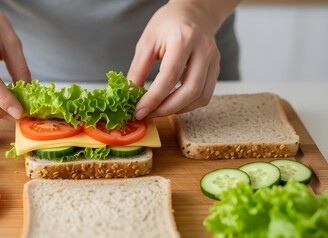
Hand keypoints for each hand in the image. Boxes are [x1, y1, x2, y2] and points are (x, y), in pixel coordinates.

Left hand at [128, 0, 236, 119]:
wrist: (193, 13)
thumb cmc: (168, 24)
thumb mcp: (146, 42)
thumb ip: (138, 70)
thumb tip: (130, 96)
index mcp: (183, 39)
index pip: (169, 77)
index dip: (153, 99)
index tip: (139, 111)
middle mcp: (203, 50)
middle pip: (190, 91)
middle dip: (167, 109)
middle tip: (149, 114)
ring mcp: (213, 60)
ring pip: (201, 97)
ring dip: (178, 110)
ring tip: (159, 110)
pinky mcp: (216, 69)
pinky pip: (205, 95)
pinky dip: (188, 105)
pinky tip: (173, 103)